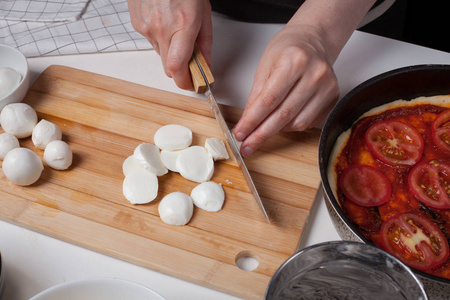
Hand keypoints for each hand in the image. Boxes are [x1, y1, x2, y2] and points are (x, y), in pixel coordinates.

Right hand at [127, 0, 212, 89]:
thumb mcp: (203, 12)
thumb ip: (205, 42)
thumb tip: (206, 63)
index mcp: (182, 25)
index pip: (177, 66)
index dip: (184, 82)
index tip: (191, 85)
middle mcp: (161, 28)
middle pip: (168, 66)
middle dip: (181, 68)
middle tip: (191, 61)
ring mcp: (146, 27)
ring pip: (160, 54)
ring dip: (170, 51)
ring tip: (177, 31)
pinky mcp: (137, 24)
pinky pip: (151, 41)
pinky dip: (160, 38)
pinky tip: (165, 22)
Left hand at [233, 0, 375, 156]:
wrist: (313, 40)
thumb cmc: (287, 50)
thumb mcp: (264, 67)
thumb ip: (256, 96)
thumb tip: (247, 124)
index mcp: (294, 61)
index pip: (269, 100)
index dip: (253, 121)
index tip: (241, 134)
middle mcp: (314, 74)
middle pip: (284, 115)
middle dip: (262, 134)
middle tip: (248, 147)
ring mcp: (327, 86)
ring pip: (297, 123)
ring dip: (277, 130)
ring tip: (265, 127)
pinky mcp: (333, 96)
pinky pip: (309, 122)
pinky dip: (292, 125)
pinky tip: (284, 118)